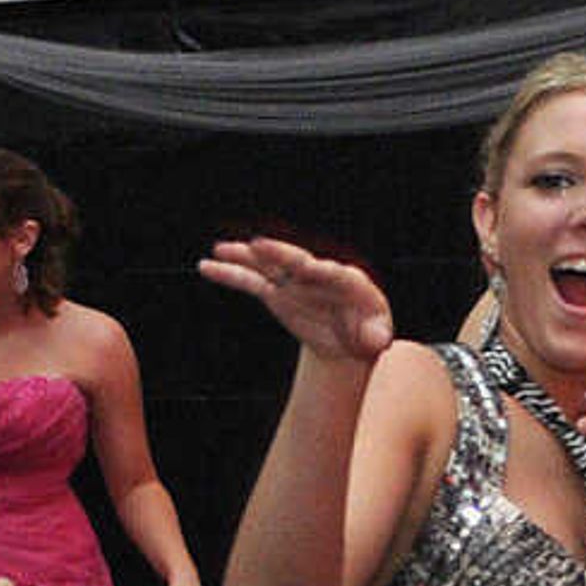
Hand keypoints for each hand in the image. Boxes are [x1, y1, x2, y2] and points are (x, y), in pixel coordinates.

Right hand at [199, 238, 390, 361]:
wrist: (348, 337)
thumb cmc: (367, 333)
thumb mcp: (378, 337)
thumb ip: (378, 336)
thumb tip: (379, 341)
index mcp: (347, 282)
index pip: (331, 273)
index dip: (317, 270)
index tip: (304, 267)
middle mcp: (318, 275)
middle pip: (296, 261)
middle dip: (278, 254)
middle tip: (258, 244)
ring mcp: (294, 282)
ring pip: (268, 266)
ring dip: (244, 257)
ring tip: (219, 249)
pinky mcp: (276, 293)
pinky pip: (250, 282)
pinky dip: (230, 274)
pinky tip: (207, 266)